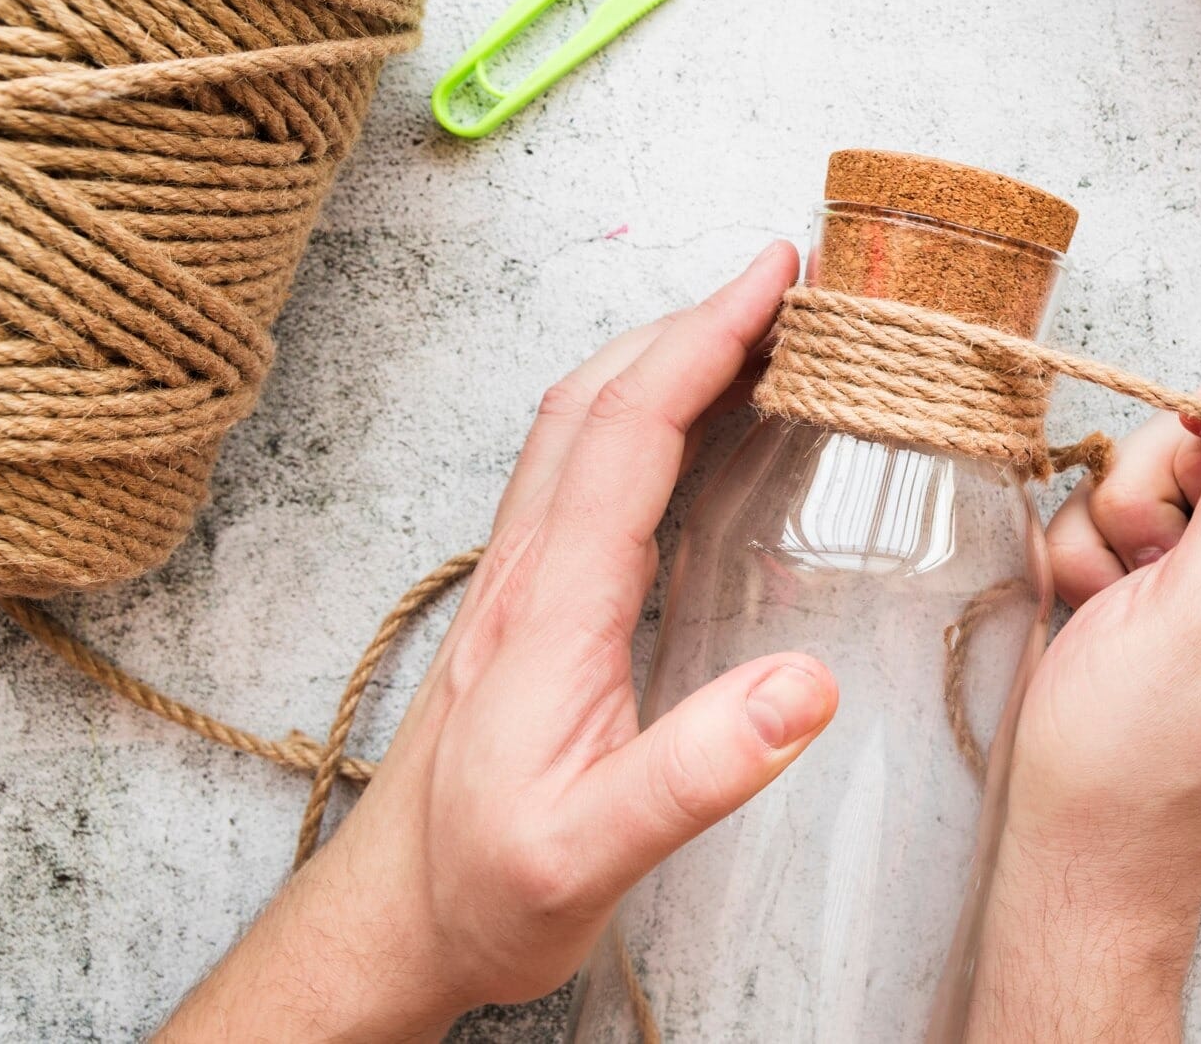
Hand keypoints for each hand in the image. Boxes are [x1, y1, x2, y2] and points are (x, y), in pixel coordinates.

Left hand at [159, 243, 837, 1041]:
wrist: (393, 919)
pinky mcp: (526, 602)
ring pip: (579, 424)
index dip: (705, 340)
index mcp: (552, 605)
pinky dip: (641, 414)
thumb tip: (807, 687)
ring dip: (661, 356)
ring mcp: (519, 579)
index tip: (775, 280)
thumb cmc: (484, 887)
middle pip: (598, 397)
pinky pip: (579, 470)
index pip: (630, 430)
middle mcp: (527, 568)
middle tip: (784, 285)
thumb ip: (693, 774)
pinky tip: (690, 434)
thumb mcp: (590, 854)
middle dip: (690, 320)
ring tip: (750, 332)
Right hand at [969, 331, 1200, 1040]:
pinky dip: (1100, 543)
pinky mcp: (1180, 580)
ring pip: (1186, 455)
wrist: (1073, 846)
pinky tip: (1099, 605)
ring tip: (1124, 589)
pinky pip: (1134, 503)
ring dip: (1129, 505)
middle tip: (1159, 539)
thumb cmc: (1146, 754)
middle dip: (1185, 459)